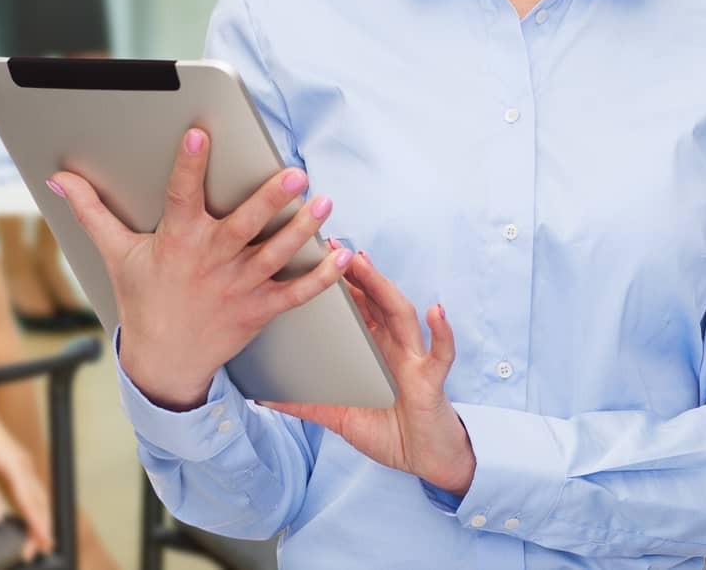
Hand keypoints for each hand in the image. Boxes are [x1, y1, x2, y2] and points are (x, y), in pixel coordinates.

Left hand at [0, 391, 52, 561]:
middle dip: (42, 527)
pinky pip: (32, 489)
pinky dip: (35, 507)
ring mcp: (23, 463)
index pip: (29, 502)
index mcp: (14, 464)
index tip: (44, 543)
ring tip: (40, 541)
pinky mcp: (19, 463)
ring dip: (40, 518)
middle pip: (39, 501)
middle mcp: (24, 464)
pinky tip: (33, 518)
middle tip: (43, 550)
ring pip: (38, 495)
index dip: (36, 525)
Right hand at [50, 128, 351, 410]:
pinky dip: (322, 276)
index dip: (188, 165)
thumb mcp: (115, 253)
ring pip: (275, 254)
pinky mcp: (259, 309)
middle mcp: (210, 262)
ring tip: (323, 201)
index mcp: (176, 242)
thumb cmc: (143, 299)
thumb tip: (59, 177)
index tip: (199, 135)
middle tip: (294, 172)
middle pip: (244, 226)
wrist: (165, 362)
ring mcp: (238, 287)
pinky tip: (344, 254)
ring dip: (303, 230)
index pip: (181, 196)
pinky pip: (295, 292)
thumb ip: (91, 210)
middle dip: (270, 199)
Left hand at [262, 250, 475, 494]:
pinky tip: (436, 312)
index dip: (337, 281)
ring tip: (364, 264)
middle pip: (375, 299)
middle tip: (332, 245)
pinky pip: (440, 353)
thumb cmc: (387, 430)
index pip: (355, 306)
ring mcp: (413, 359)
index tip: (313, 255)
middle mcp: (393, 345)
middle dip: (356, 271)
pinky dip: (441, 332)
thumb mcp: (339, 415)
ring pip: (400, 314)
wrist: (427, 461)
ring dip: (383, 287)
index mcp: (372, 348)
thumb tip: (264, 398)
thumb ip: (306, 405)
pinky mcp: (431, 380)